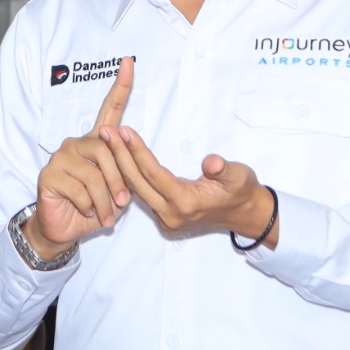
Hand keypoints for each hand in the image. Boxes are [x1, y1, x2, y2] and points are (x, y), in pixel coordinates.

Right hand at [29, 58, 140, 255]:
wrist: (65, 229)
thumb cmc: (94, 206)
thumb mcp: (116, 190)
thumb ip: (124, 173)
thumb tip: (129, 166)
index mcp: (95, 142)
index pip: (109, 110)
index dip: (121, 87)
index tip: (130, 62)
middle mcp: (76, 143)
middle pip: (106, 149)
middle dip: (119, 179)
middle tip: (122, 202)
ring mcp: (60, 157)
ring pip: (93, 173)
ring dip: (104, 198)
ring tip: (106, 214)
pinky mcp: (49, 174)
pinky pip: (78, 188)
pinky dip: (88, 205)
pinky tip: (85, 210)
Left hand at [107, 123, 275, 244]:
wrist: (245, 215)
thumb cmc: (242, 191)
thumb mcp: (240, 176)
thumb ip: (225, 169)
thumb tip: (212, 163)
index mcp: (187, 203)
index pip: (154, 174)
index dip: (137, 152)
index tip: (124, 130)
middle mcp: (171, 214)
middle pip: (138, 182)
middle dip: (120, 155)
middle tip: (105, 131)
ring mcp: (166, 218)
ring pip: (136, 189)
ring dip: (121, 163)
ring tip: (107, 139)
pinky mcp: (164, 217)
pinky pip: (141, 194)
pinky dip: (130, 174)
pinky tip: (119, 156)